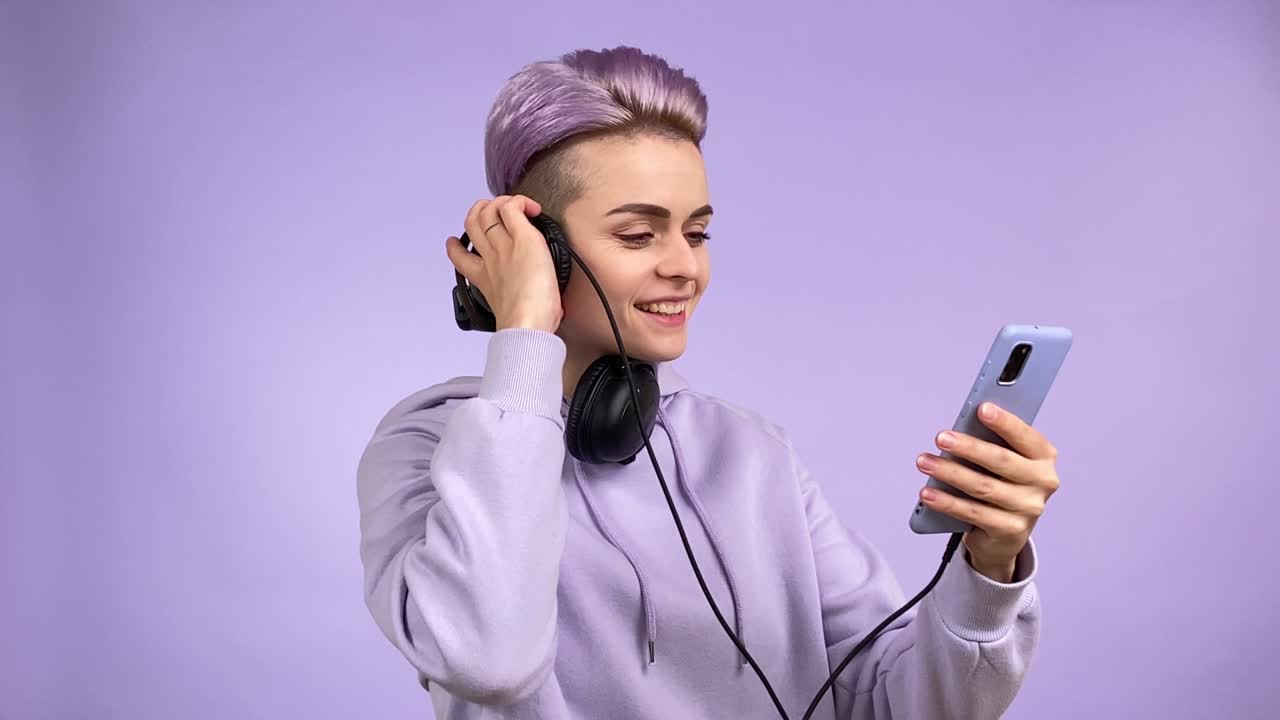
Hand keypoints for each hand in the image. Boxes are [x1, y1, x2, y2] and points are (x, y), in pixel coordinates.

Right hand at [445, 195, 563, 332]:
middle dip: (481, 211)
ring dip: (501, 202)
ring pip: (489, 211)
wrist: (527, 324)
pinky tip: (532, 208)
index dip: (456, 246)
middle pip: (473, 223)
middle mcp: (490, 258)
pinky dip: (520, 202)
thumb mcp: (517, 315)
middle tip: (495, 211)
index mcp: (485, 279)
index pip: (460, 257)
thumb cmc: (526, 324)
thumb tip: (549, 313)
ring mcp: (503, 246)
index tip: (457, 242)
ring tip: (517, 206)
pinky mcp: (522, 238)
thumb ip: (523, 310)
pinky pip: (511, 208)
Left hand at [915, 402, 1060, 582]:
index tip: (982, 408)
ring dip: (950, 473)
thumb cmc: (1002, 482)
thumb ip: (992, 443)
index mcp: (1043, 456)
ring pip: (983, 487)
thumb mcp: (1002, 460)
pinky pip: (973, 513)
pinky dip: (947, 502)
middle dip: (968, 448)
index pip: (1025, 436)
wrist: (1006, 532)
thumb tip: (962, 428)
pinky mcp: (1010, 530)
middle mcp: (1043, 482)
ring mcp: (1029, 509)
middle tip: (941, 437)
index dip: (1004, 422)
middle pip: (1001, 461)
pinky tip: (928, 493)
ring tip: (924, 462)